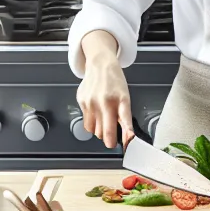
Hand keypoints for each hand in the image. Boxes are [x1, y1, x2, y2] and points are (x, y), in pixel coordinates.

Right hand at [76, 30, 132, 148]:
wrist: (100, 64)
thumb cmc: (115, 82)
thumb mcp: (125, 99)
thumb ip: (125, 119)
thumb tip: (128, 137)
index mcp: (119, 101)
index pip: (123, 124)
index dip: (124, 138)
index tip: (126, 146)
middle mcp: (103, 102)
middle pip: (103, 134)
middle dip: (108, 137)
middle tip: (112, 131)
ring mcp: (90, 102)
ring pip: (93, 131)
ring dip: (99, 130)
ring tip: (103, 119)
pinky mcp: (81, 101)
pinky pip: (86, 123)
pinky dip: (92, 122)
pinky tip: (95, 112)